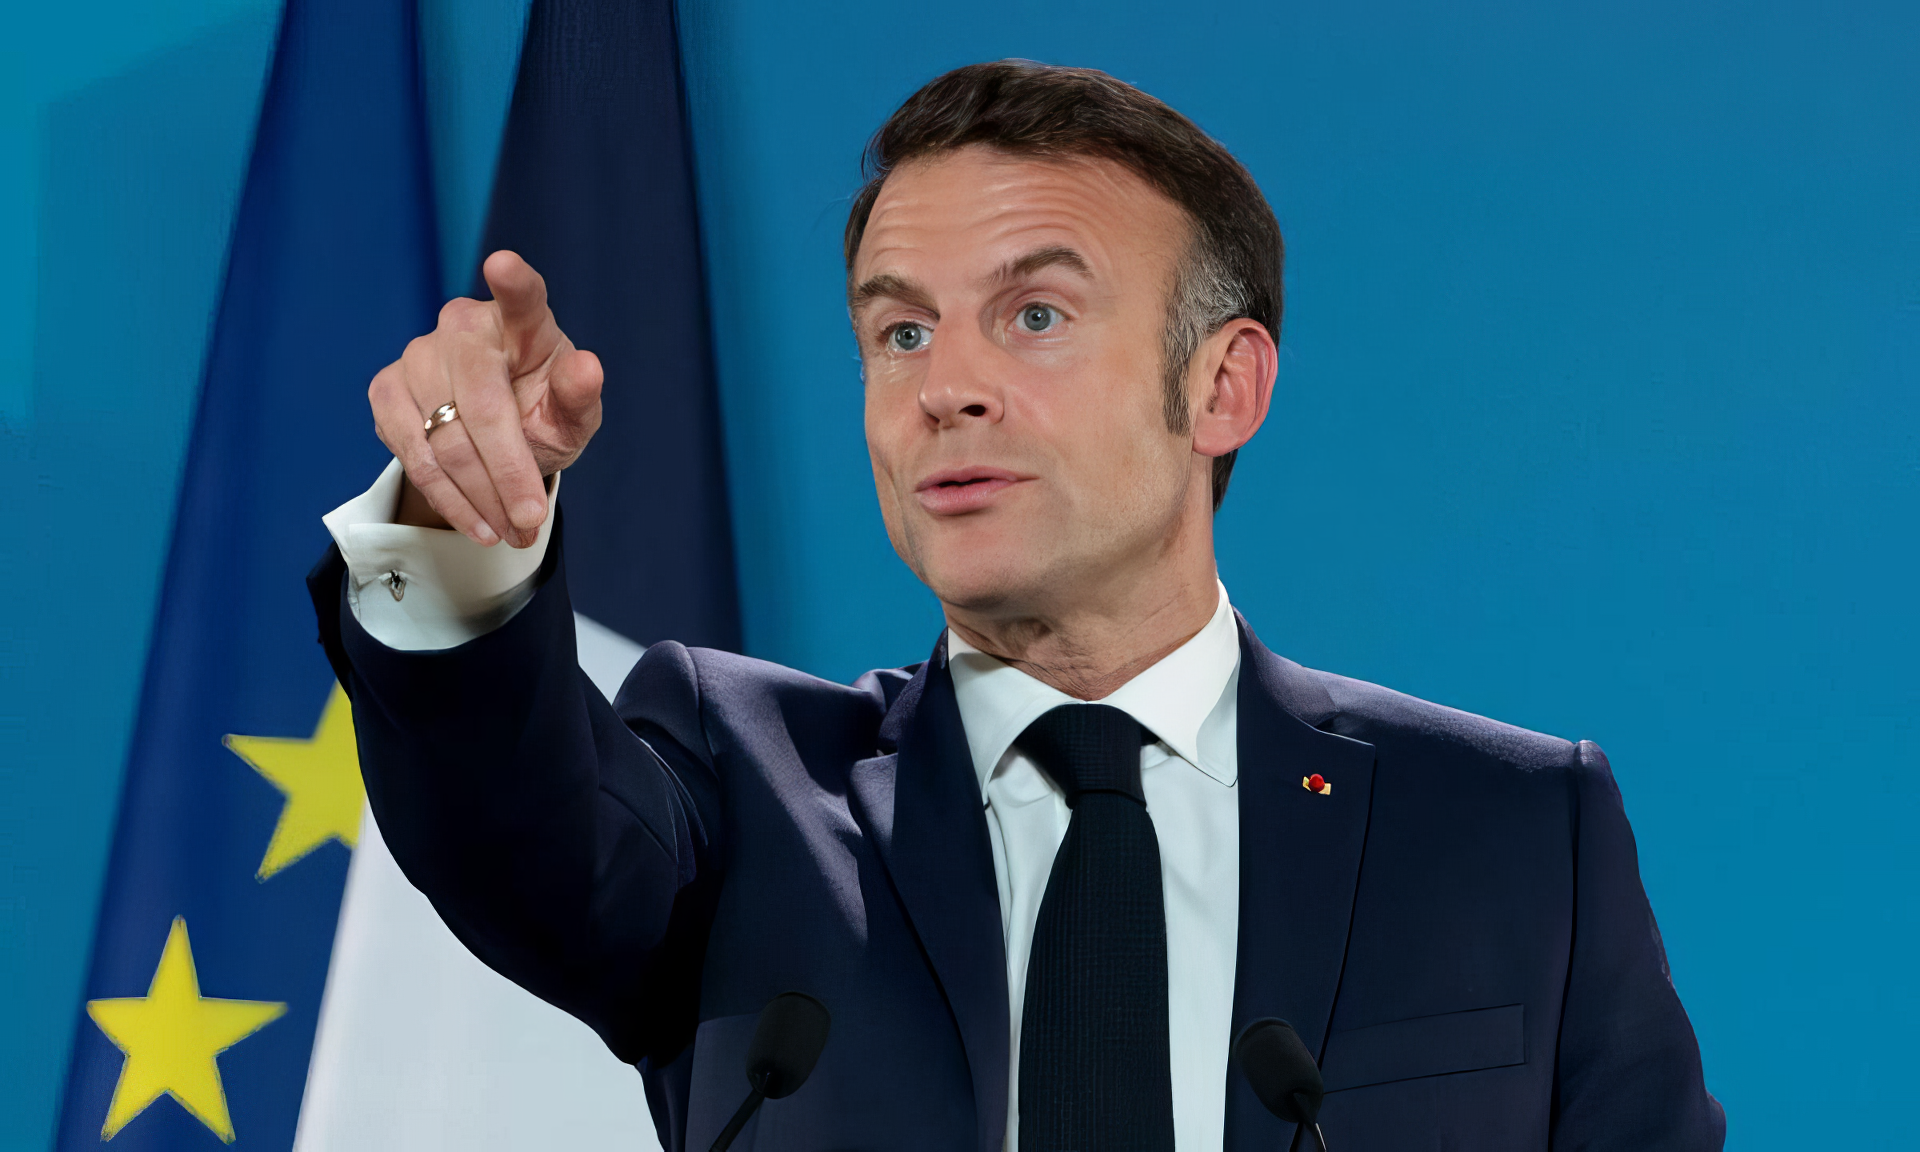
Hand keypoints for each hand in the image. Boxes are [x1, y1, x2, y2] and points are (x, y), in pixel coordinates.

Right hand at [369, 250, 602, 546]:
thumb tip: (588, 367)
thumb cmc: (540, 414)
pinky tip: (477, 523)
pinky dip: (449, 499)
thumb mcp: (572, 417)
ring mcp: (418, 354)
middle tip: (530, 521)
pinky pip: (414, 455)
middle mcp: (463, 325)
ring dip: (480, 497)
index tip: (503, 265)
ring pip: (445, 439)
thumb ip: (581, 397)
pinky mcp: (386, 389)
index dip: (513, 282)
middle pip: (481, 404)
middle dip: (508, 472)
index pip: (522, 296)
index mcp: (523, 321)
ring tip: (511, 533)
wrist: (493, 441)